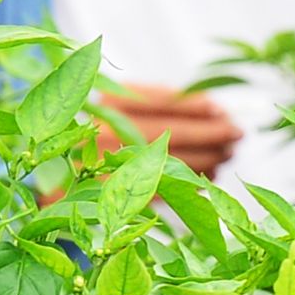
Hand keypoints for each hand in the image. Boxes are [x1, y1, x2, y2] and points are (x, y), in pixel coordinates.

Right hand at [94, 82, 242, 179]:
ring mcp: (108, 165)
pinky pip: (162, 188)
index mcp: (109, 104)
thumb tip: (213, 111)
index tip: (219, 108)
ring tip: (228, 151)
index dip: (193, 106)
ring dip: (205, 156)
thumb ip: (157, 104)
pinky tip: (209, 172)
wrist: (58, 165)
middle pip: (169, 133)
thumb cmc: (97, 128)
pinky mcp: (114, 192)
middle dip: (208, 133)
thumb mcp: (120, 102)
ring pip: (169, 162)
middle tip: (236, 132)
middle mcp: (106, 133)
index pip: (161, 103)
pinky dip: (189, 179)